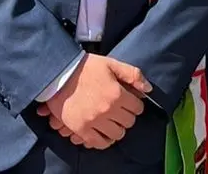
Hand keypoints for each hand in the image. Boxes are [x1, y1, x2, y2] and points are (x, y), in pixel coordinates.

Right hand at [36, 54, 152, 148]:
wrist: (59, 74)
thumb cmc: (86, 68)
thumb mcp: (111, 64)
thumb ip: (132, 74)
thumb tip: (148, 89)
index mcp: (117, 94)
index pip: (138, 108)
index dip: (135, 104)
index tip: (129, 101)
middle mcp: (108, 110)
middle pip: (129, 122)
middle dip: (127, 115)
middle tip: (120, 110)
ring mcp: (94, 122)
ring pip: (117, 134)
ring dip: (117, 128)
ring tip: (112, 121)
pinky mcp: (81, 129)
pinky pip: (99, 143)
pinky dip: (104, 140)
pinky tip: (103, 132)